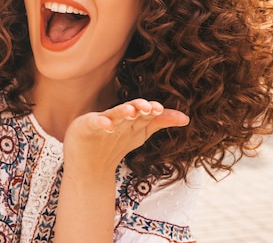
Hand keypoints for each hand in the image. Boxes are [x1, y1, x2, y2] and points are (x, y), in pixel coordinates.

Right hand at [62, 99, 188, 176]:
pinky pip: (95, 124)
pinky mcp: (86, 127)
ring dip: (122, 112)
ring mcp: (102, 122)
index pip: (143, 111)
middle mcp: (117, 117)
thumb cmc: (114, 142)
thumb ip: (160, 121)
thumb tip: (186, 118)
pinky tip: (108, 126)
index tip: (159, 109)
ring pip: (114, 115)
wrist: (90, 165)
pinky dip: (101, 123)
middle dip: (138, 107)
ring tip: (131, 111)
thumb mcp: (140, 132)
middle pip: (129, 110)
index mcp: (129, 118)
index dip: (151, 109)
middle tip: (148, 107)